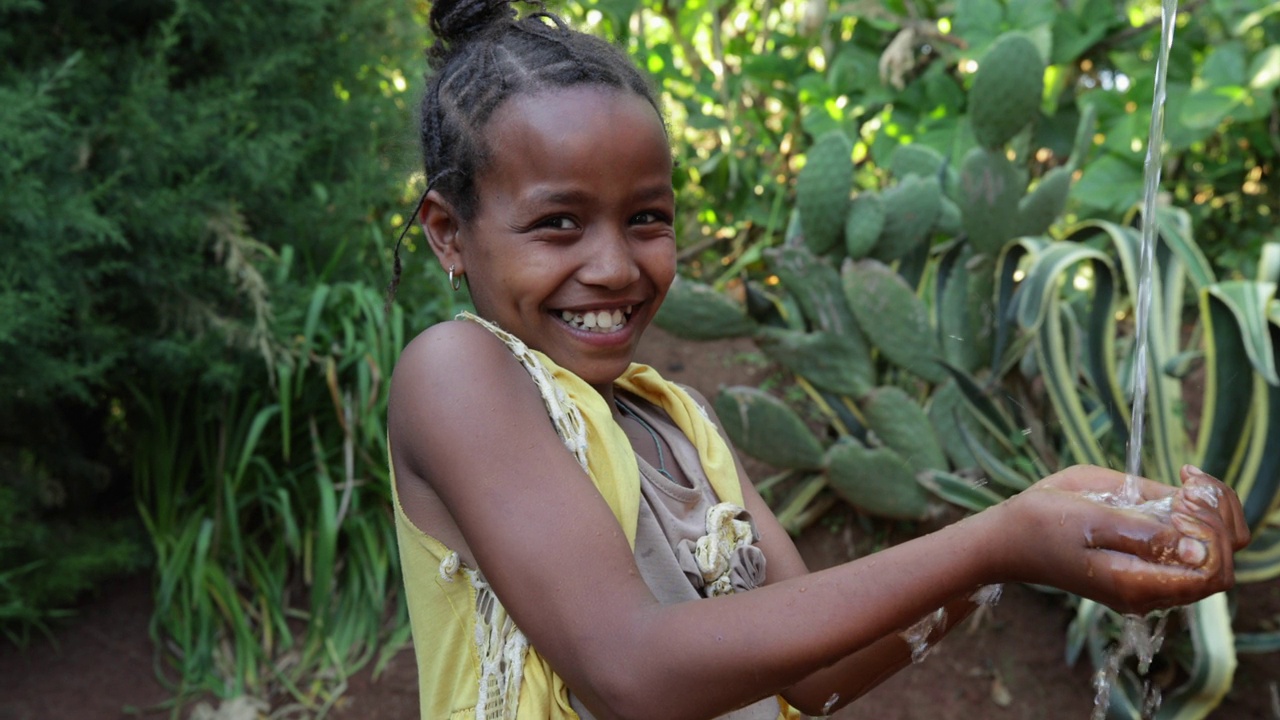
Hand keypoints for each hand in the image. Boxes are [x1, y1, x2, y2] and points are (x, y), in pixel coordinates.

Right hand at [992, 464, 1247, 614]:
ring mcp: (1150, 576)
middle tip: (1184, 483)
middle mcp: (1151, 588)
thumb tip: (1198, 550)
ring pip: (1216, 553)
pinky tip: (1182, 484)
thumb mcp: (1088, 518)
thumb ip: (1143, 532)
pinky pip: (1193, 546)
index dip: (1212, 530)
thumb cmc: (1040, 524)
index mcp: (1137, 584)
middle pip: (1223, 562)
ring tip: (1186, 480)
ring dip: (1214, 511)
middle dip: (1218, 517)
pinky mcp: (1146, 560)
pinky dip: (1199, 512)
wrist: (1008, 537)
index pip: (1213, 571)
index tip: (1180, 497)